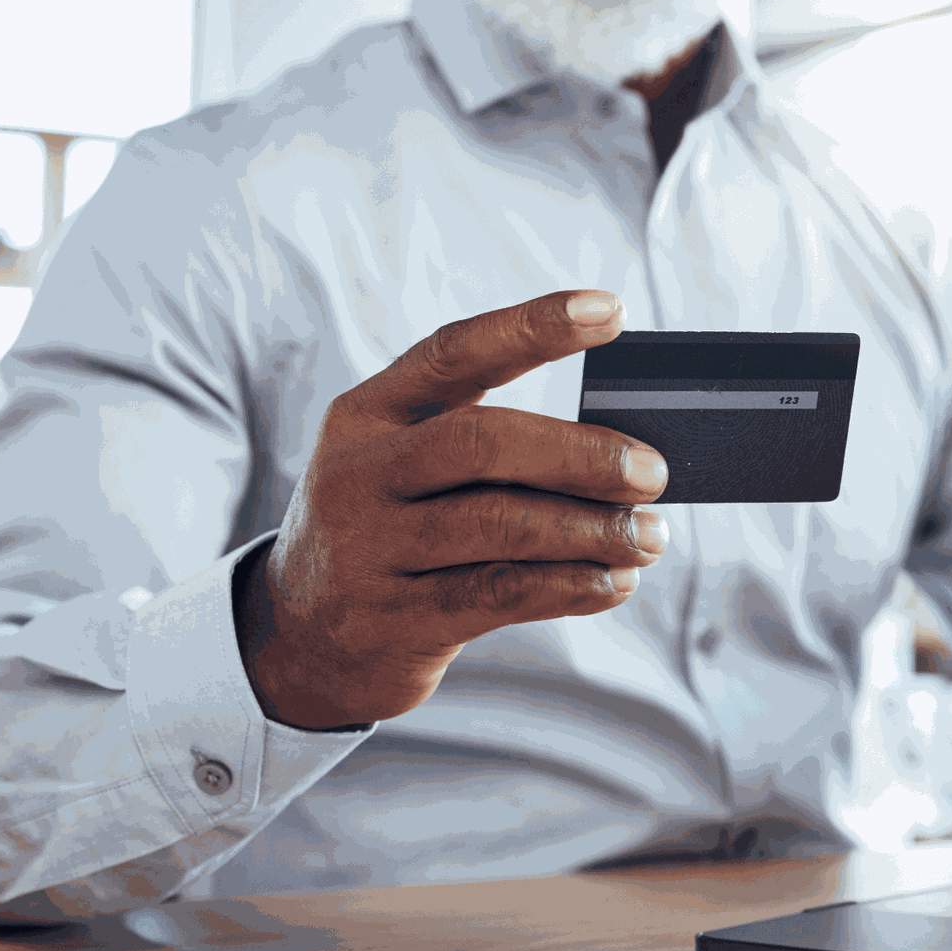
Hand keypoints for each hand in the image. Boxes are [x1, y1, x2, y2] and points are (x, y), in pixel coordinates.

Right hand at [236, 289, 667, 729]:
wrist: (298, 640)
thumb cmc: (385, 532)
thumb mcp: (399, 468)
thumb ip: (483, 446)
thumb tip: (620, 446)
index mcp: (366, 414)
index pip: (454, 352)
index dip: (533, 326)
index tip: (611, 310)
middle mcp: (359, 474)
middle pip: (483, 442)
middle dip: (582, 454)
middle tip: (653, 472)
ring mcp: (369, 549)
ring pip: (500, 526)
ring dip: (592, 530)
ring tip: (650, 538)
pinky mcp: (393, 620)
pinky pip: (499, 594)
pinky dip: (571, 585)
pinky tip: (614, 581)